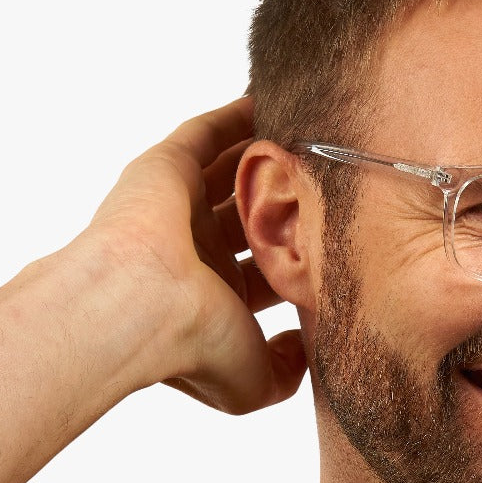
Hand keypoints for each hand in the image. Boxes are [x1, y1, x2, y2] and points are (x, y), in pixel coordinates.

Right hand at [84, 97, 306, 414]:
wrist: (138, 307)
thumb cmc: (192, 345)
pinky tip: (272, 102)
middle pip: (253, 216)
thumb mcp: (255, 380)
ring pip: (232, 173)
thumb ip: (287, 369)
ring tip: (313, 136)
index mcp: (212, 299)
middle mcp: (195, 252)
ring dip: (268, 157)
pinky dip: (237, 118)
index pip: (266, 271)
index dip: (301, 257)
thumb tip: (306, 346)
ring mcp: (177, 208)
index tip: (344, 241)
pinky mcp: (164, 169)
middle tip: (335, 180)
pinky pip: (206, 133)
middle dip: (289, 202)